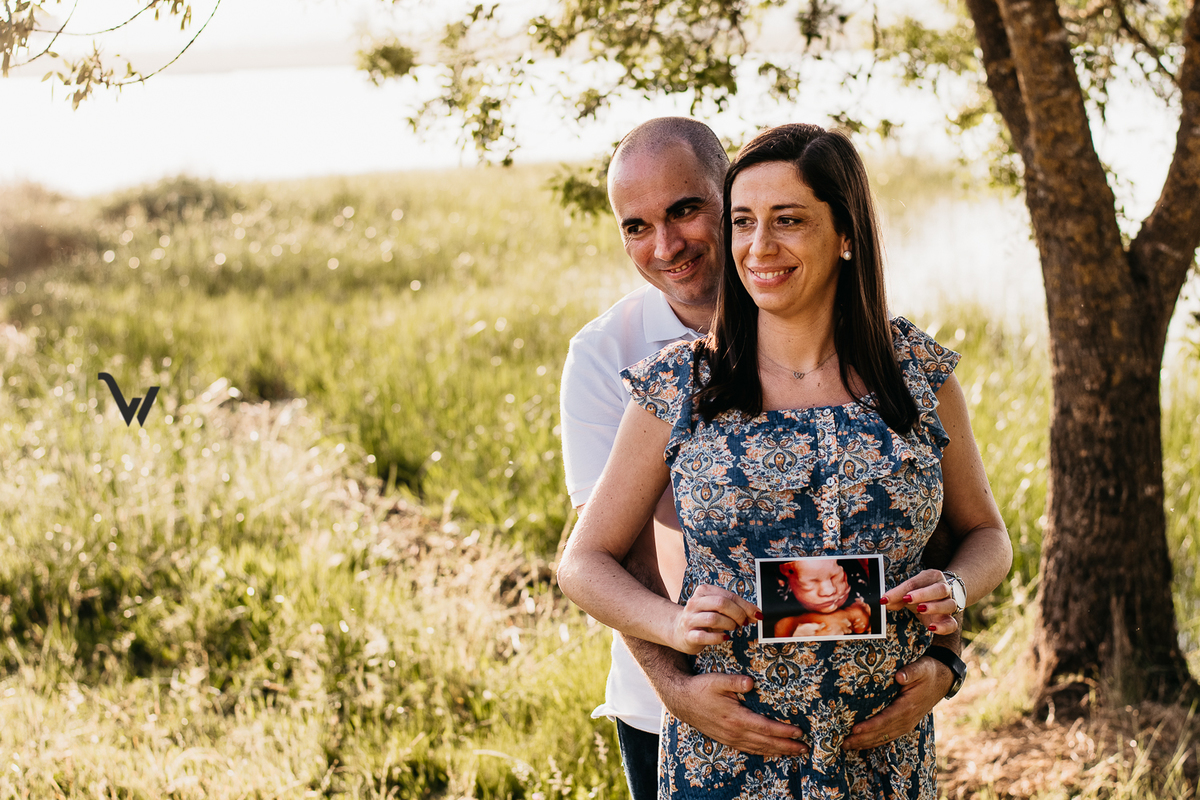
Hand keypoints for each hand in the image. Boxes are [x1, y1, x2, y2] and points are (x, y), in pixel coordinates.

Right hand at [666, 672, 808, 757]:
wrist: (682, 700)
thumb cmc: (701, 688)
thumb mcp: (717, 680)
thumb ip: (735, 681)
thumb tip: (751, 682)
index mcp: (736, 717)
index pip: (766, 727)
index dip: (784, 731)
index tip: (799, 732)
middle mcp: (735, 731)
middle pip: (766, 742)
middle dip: (787, 746)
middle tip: (805, 748)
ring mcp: (730, 738)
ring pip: (759, 748)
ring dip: (778, 752)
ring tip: (794, 753)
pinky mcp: (726, 739)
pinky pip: (749, 749)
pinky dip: (763, 752)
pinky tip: (771, 752)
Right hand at [672, 584, 759, 653]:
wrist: (679, 630)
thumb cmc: (703, 618)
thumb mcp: (717, 609)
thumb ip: (735, 609)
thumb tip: (756, 614)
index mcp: (703, 591)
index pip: (729, 596)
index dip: (746, 606)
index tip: (757, 614)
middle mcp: (694, 603)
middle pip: (721, 604)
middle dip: (737, 614)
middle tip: (743, 622)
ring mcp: (690, 619)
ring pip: (714, 619)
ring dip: (729, 625)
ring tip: (732, 628)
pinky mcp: (688, 635)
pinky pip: (705, 636)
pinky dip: (718, 637)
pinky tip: (724, 637)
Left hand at [842, 654, 953, 749]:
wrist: (942, 680)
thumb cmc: (928, 672)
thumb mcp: (922, 668)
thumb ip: (911, 672)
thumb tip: (899, 676)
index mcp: (908, 706)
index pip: (886, 719)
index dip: (870, 726)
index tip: (855, 729)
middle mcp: (907, 719)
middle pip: (882, 733)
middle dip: (862, 739)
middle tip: (843, 743)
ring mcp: (907, 723)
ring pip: (884, 737)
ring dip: (865, 743)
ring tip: (846, 746)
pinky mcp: (905, 724)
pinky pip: (888, 736)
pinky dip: (874, 741)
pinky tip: (861, 744)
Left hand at [881, 569, 958, 634]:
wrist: (941, 596)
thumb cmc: (921, 591)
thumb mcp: (908, 592)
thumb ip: (896, 597)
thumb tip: (882, 602)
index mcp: (932, 577)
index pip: (916, 582)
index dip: (901, 590)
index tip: (886, 598)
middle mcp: (944, 588)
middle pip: (939, 589)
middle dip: (923, 594)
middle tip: (907, 599)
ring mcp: (950, 603)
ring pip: (949, 604)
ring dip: (934, 607)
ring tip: (920, 609)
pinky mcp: (950, 619)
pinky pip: (952, 624)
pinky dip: (943, 627)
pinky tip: (932, 628)